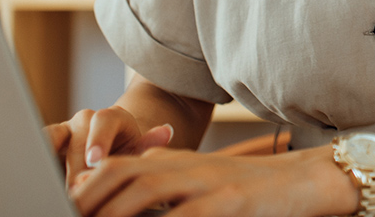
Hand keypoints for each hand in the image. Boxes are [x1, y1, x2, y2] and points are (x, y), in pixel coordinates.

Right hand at [44, 106, 174, 185]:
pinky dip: (36, 165)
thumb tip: (166, 131)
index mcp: (111, 118)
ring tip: (53, 188)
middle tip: (78, 192)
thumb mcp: (141, 151)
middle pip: (75, 141)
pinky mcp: (44, 144)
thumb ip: (149, 145)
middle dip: (76, 169)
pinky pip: (35, 149)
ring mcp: (62, 132)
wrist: (112, 150)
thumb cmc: (129, 153)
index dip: (99, 140)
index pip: (103, 121)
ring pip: (48, 142)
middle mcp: (83, 120)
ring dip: (50, 165)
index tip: (96, 162)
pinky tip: (37, 183)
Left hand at [69, 147, 347, 216]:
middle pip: (123, 175)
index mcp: (178, 163)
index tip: (64, 203)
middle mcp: (187, 168)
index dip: (86, 186)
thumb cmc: (255, 192)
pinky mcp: (229, 203)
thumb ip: (167, 189)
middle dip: (89, 200)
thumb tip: (123, 201)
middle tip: (67, 215)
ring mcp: (207, 185)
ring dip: (114, 212)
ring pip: (145, 193)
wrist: (311, 180)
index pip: (118, 166)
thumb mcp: (205, 184)